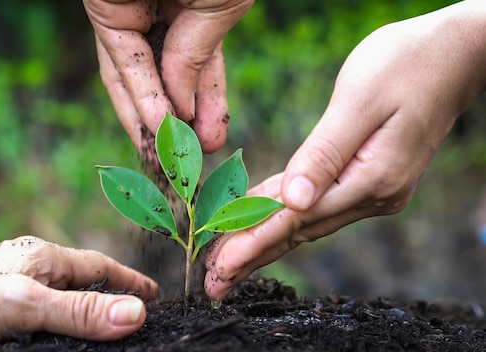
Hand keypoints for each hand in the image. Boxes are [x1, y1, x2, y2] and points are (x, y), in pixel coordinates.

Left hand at [0, 236, 157, 350]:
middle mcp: (29, 266)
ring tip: (100, 321)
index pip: (99, 266)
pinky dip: (57, 316)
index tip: (153, 294)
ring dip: (82, 303)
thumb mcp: (26, 309)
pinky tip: (54, 331)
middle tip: (132, 311)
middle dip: (109, 291)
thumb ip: (78, 312)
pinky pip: (38, 305)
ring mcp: (10, 283)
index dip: (129, 281)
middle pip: (82, 277)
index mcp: (43, 257)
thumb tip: (134, 314)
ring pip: (59, 292)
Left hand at [83, 0, 251, 165]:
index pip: (199, 65)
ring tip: (169, 161)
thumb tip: (184, 109)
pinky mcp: (104, 13)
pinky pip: (123, 63)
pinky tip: (159, 127)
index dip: (206, 106)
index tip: (212, 142)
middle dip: (176, 125)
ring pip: (137, 80)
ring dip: (152, 124)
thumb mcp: (222, 8)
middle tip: (189, 162)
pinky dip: (141, 98)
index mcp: (194, 9)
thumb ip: (200, 57)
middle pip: (165, 81)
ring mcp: (131, 15)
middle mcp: (160, 15)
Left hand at [205, 0, 485, 299]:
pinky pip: (317, 204)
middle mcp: (374, 195)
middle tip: (214, 283)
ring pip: (306, 223)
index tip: (221, 267)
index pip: (299, 220)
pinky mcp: (369, 179)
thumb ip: (324, 153)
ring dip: (265, 241)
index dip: (255, 243)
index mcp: (372, 179)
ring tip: (227, 262)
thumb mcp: (359, 102)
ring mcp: (373, 190)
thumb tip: (292, 202)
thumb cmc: (407, 65)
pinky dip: (284, 215)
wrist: (454, 56)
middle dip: (253, 256)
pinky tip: (259, 220)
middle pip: (300, 231)